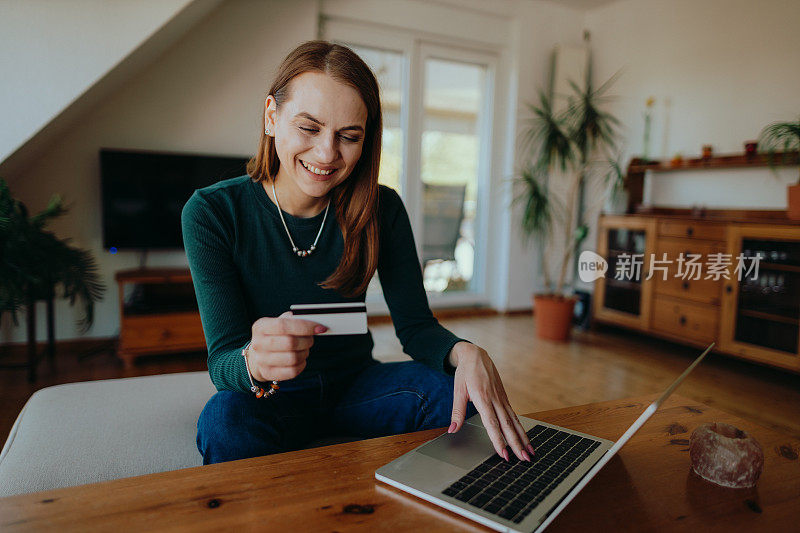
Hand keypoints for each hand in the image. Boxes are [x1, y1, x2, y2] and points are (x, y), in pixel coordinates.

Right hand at [247, 311, 327, 381]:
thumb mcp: (279, 322)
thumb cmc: (274, 336)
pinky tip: (300, 359)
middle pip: (290, 343)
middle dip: (306, 340)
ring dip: (304, 353)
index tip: (320, 328)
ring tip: (304, 349)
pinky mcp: (268, 373)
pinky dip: (301, 365)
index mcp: (261, 327)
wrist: (259, 355)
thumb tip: (312, 319)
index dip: (304, 326)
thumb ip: (293, 319)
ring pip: (293, 358)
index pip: (283, 326)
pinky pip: (292, 371)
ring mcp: (261, 360)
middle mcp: (258, 343)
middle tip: (311, 339)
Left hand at [449, 342, 533, 461]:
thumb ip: (457, 411)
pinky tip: (525, 438)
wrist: (476, 355)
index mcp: (483, 398)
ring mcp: (502, 398)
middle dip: (516, 444)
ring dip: (523, 438)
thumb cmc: (466, 373)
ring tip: (530, 453)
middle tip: (524, 459)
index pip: (492, 424)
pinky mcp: (504, 397)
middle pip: (508, 425)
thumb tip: (452, 429)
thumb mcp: (457, 390)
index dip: (499, 440)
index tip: (504, 454)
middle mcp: (495, 399)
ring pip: (514, 421)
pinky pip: (514, 415)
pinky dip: (520, 428)